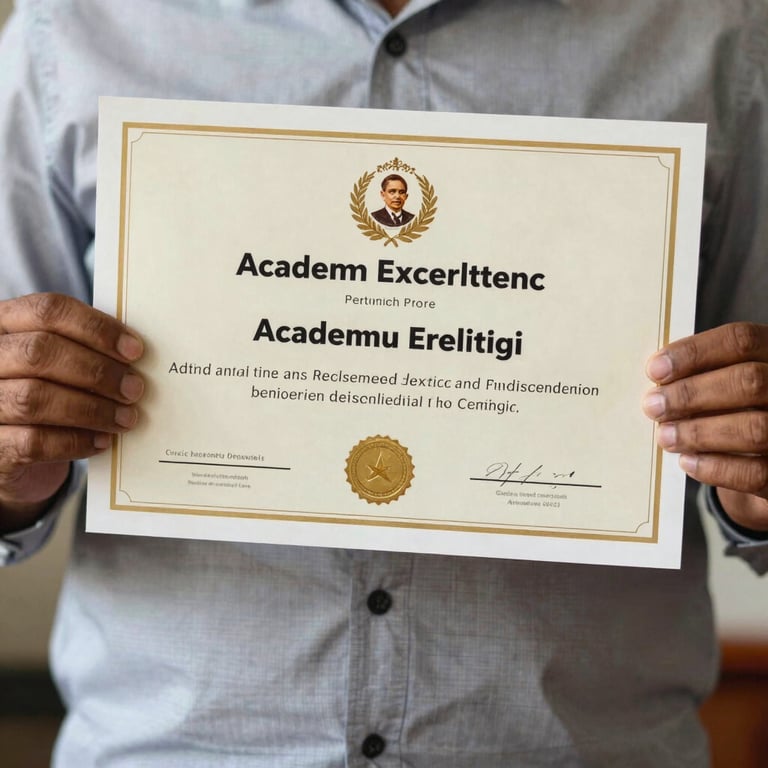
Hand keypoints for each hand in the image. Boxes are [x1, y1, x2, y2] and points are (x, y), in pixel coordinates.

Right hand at [0, 293, 143, 531]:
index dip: (96, 328)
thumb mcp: (58, 365)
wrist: (12, 450)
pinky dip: (76, 441)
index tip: (134, 350)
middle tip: (134, 389)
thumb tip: (134, 352)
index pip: (46, 310)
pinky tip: (102, 441)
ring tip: (126, 418)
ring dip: (93, 409)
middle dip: (98, 371)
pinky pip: (34, 441)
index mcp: (3, 326)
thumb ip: (84, 350)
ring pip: (35, 397)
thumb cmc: (45, 396)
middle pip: (40, 351)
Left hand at [643, 322, 767, 531]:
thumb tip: (657, 385)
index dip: (694, 352)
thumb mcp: (722, 384)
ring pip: (755, 428)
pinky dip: (715, 467)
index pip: (740, 340)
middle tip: (653, 406)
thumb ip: (701, 377)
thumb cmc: (734, 411)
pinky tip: (688, 461)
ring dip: (698, 432)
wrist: (763, 457)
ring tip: (665, 436)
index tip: (655, 369)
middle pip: (748, 381)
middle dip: (692, 394)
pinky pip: (755, 472)